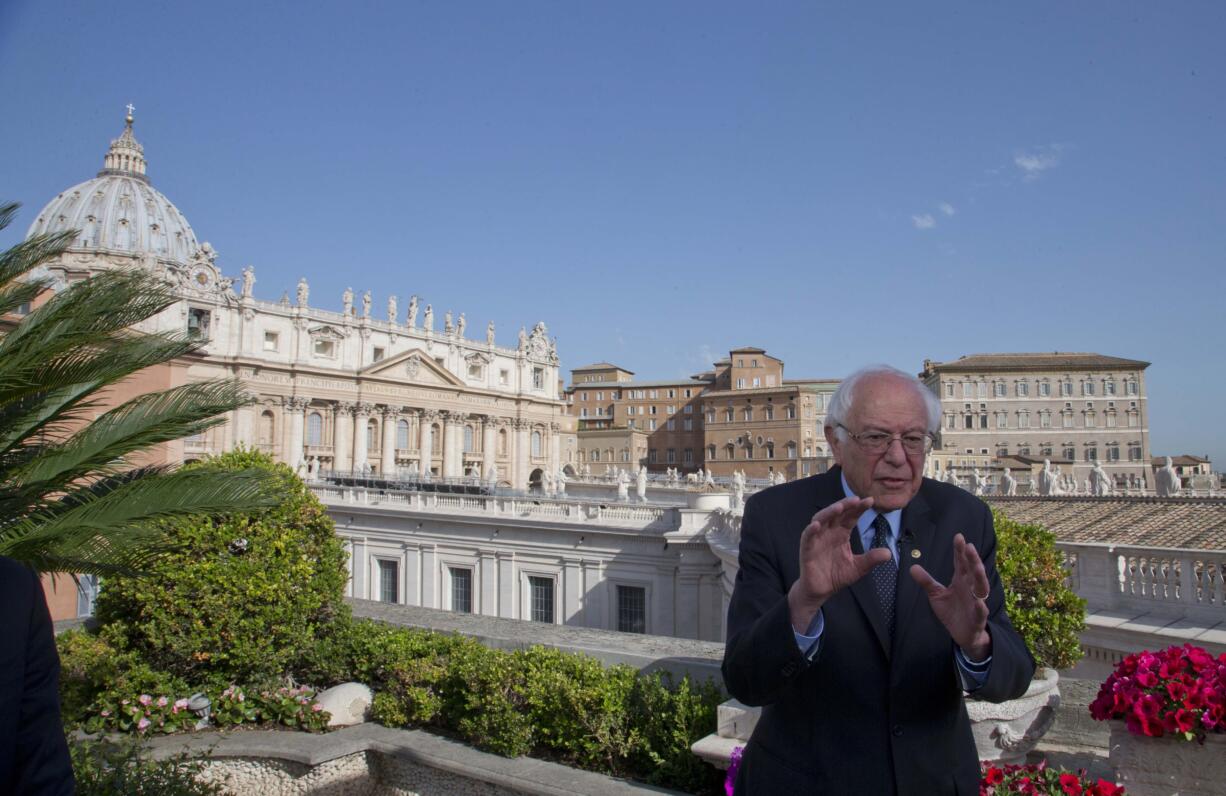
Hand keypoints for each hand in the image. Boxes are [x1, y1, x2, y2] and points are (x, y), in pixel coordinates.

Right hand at [788, 496, 891, 632]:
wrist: (821, 591)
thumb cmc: (836, 575)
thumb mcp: (858, 567)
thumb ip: (871, 559)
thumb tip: (889, 553)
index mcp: (841, 534)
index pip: (850, 517)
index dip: (859, 508)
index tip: (870, 501)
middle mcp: (829, 532)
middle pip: (836, 514)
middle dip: (845, 505)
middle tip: (856, 500)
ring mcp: (817, 539)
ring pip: (821, 520)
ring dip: (829, 512)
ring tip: (839, 507)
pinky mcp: (807, 549)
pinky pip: (807, 537)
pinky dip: (811, 530)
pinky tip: (817, 525)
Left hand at [909, 533, 991, 659]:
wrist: (962, 634)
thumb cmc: (951, 610)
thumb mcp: (936, 595)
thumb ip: (926, 581)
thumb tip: (912, 567)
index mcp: (961, 580)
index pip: (961, 562)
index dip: (960, 550)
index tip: (958, 536)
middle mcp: (971, 588)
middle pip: (972, 571)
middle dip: (972, 559)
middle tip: (969, 546)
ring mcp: (976, 602)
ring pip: (981, 588)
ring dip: (980, 578)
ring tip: (978, 567)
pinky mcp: (978, 618)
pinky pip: (981, 612)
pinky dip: (981, 607)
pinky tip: (979, 602)